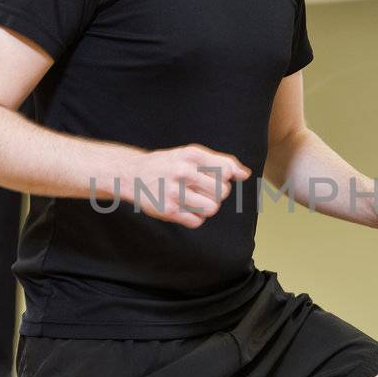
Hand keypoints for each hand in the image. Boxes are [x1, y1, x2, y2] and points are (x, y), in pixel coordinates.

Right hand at [127, 145, 251, 228]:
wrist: (132, 174)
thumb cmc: (169, 164)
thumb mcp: (192, 155)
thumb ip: (220, 162)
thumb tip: (245, 174)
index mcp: (191, 154)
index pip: (226, 171)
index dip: (225, 177)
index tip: (211, 176)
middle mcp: (182, 171)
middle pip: (222, 192)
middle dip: (216, 193)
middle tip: (200, 189)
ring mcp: (174, 192)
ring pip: (212, 208)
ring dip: (207, 207)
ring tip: (194, 200)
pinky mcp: (167, 210)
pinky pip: (197, 221)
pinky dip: (194, 218)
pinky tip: (184, 208)